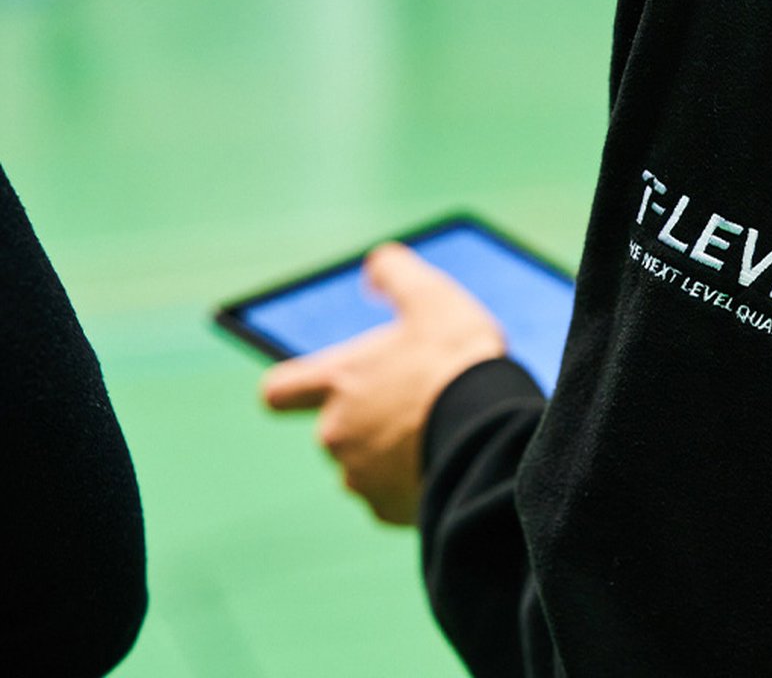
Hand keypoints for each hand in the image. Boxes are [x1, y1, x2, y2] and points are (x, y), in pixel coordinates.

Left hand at [261, 242, 504, 524]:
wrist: (490, 433)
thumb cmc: (456, 362)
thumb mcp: (431, 297)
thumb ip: (397, 274)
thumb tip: (376, 265)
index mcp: (336, 383)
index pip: (277, 392)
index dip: (294, 389)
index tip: (323, 387)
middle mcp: (336, 434)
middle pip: (335, 431)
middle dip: (368, 422)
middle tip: (415, 406)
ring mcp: (360, 477)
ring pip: (365, 468)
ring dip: (390, 457)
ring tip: (436, 438)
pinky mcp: (388, 511)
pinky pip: (392, 500)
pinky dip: (412, 487)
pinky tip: (445, 467)